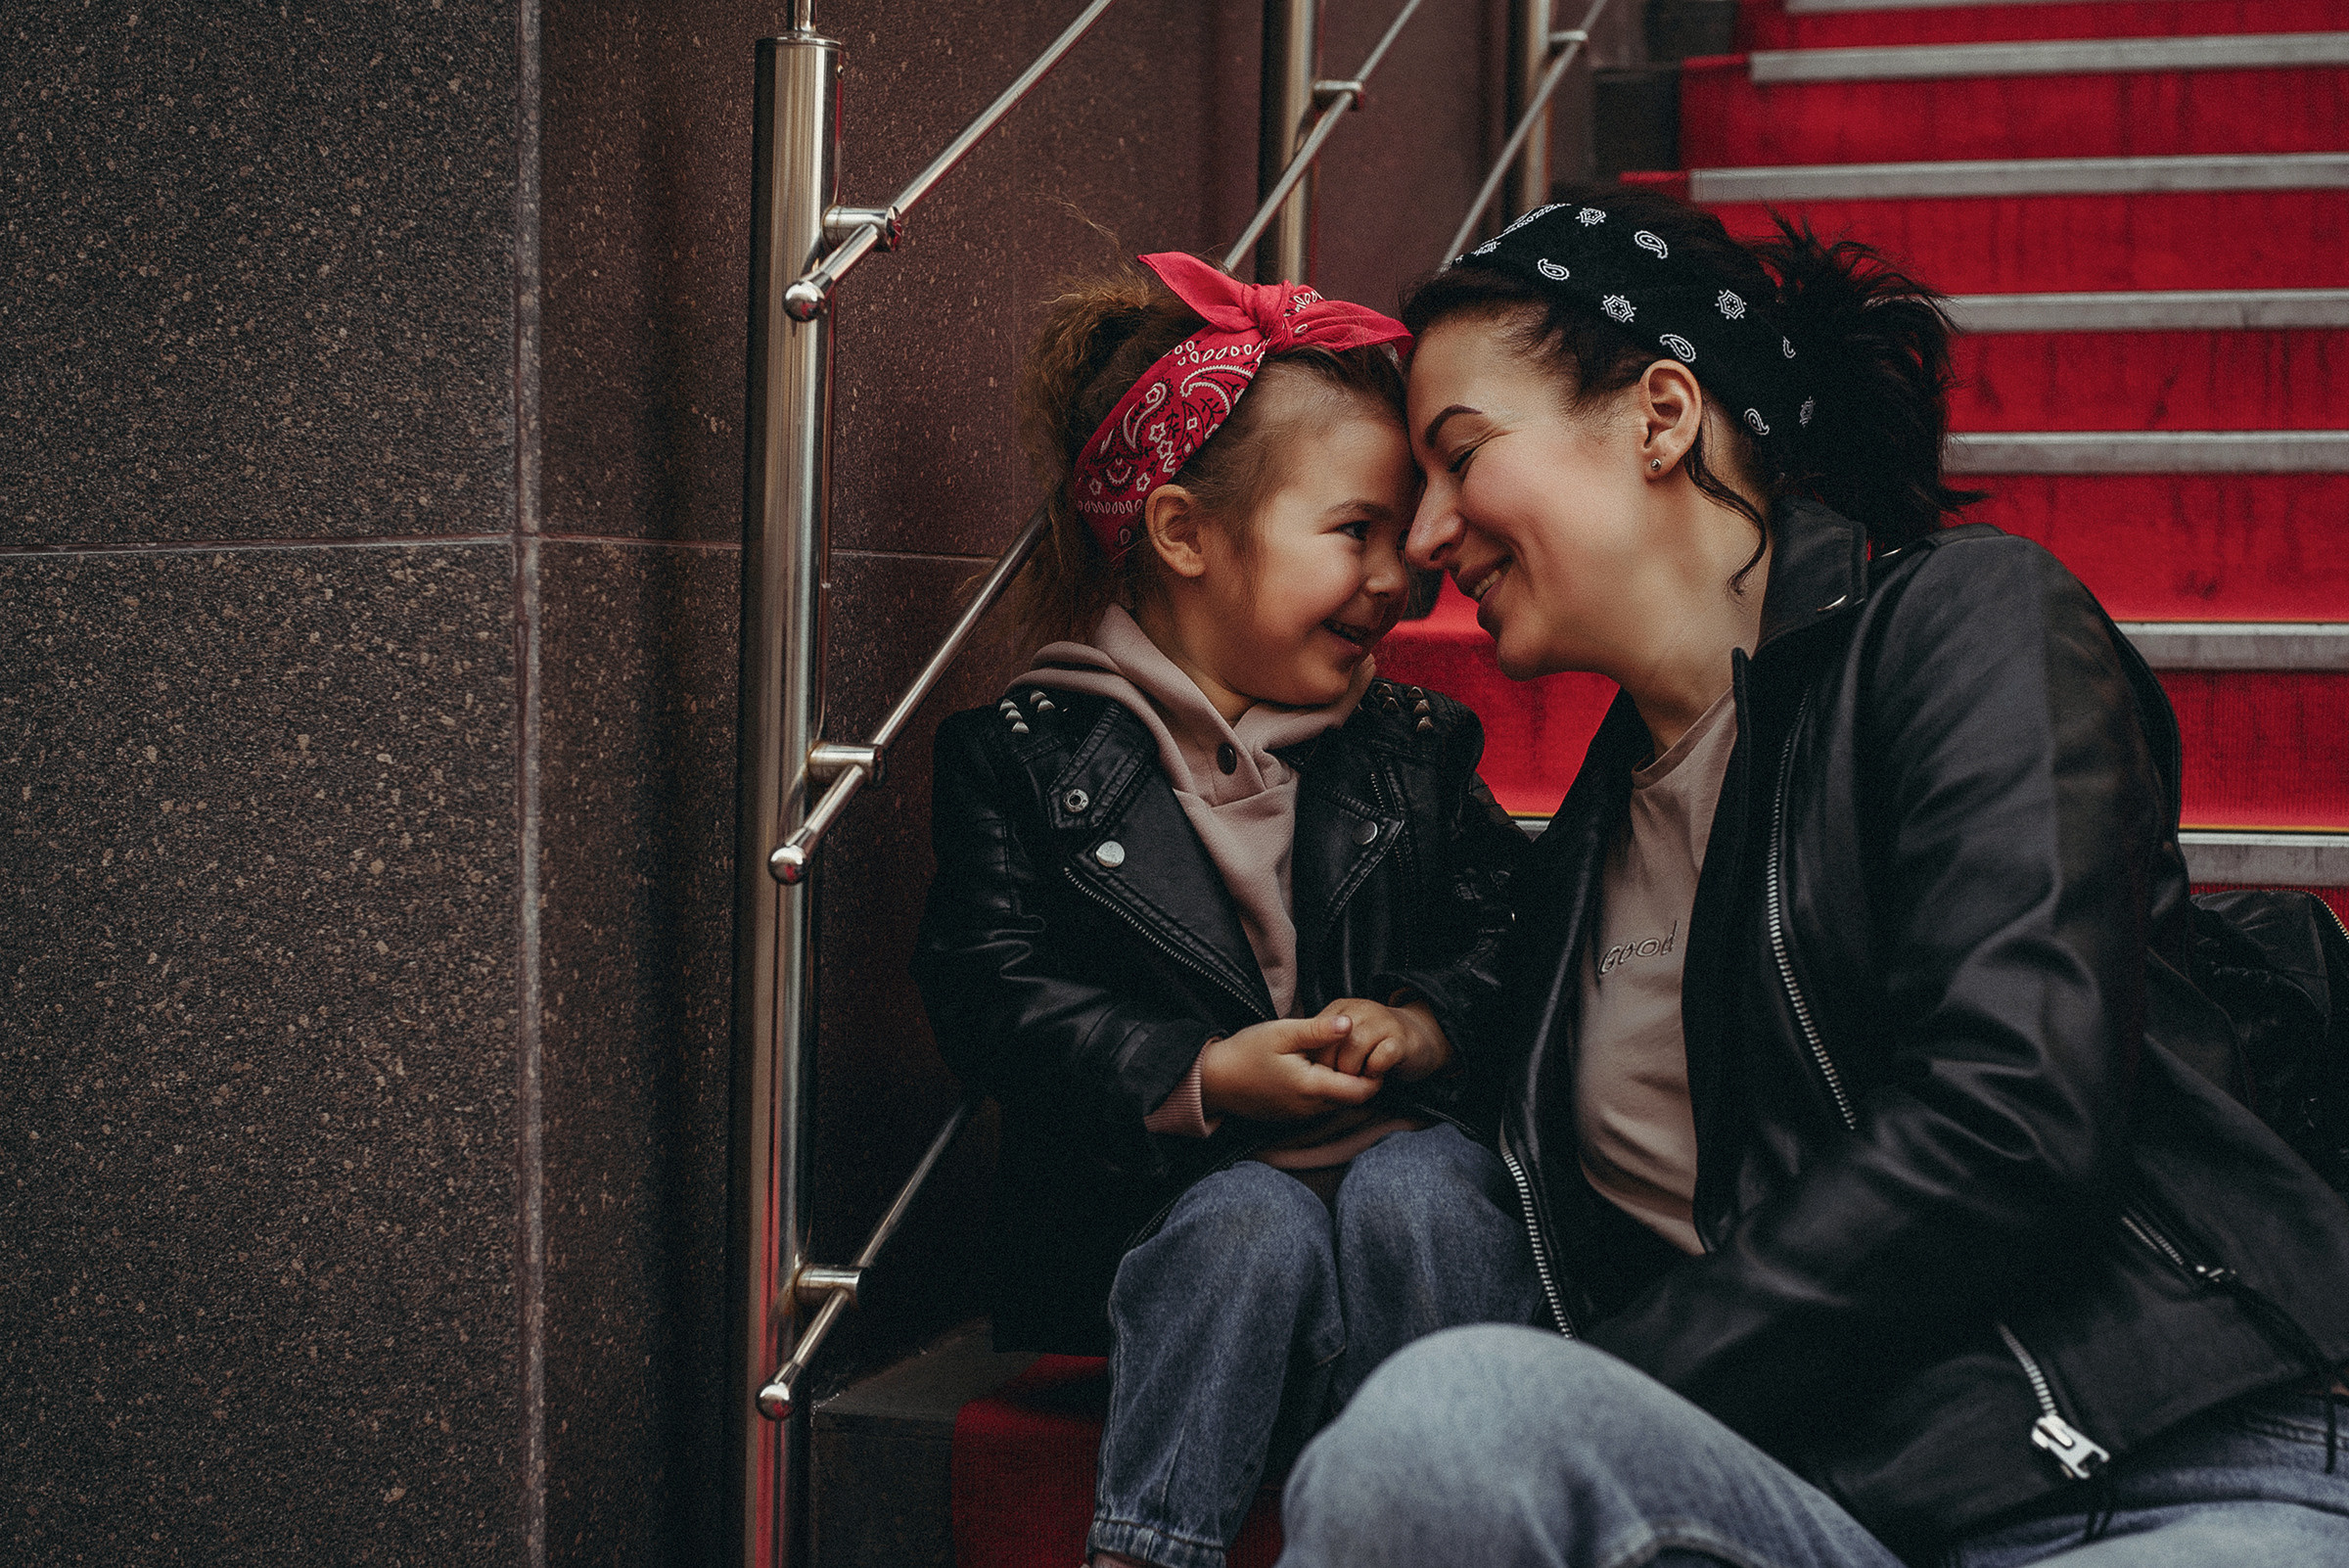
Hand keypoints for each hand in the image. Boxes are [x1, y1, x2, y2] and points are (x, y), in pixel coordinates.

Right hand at [1198, 1014, 1384, 1122]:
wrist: (1213, 1080)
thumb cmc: (1245, 1053)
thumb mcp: (1281, 1033)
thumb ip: (1318, 1030)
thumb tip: (1350, 1024)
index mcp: (1311, 1087)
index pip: (1362, 1091)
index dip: (1376, 1074)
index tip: (1372, 1051)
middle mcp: (1310, 1108)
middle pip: (1353, 1099)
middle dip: (1362, 1077)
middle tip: (1359, 1049)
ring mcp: (1301, 1115)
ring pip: (1338, 1103)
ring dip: (1344, 1084)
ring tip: (1337, 1056)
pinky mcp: (1292, 1116)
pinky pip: (1321, 1106)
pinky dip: (1327, 1090)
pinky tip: (1316, 1067)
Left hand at [1310, 997, 1451, 1083]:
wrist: (1421, 1037)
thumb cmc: (1375, 1043)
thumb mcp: (1346, 1037)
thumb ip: (1325, 1043)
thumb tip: (1302, 1063)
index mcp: (1341, 1008)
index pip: (1316, 1034)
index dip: (1315, 1059)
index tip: (1320, 1074)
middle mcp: (1361, 1010)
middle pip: (1333, 1041)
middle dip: (1332, 1068)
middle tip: (1339, 1080)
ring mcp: (1383, 1022)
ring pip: (1354, 1047)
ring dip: (1352, 1070)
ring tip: (1357, 1077)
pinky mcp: (1402, 1040)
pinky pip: (1381, 1058)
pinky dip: (1374, 1071)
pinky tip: (1375, 1075)